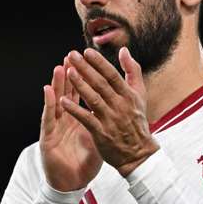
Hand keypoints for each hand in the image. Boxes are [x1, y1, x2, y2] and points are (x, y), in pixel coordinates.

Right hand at [41, 55, 102, 191]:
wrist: (71, 183)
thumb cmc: (83, 162)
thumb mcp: (99, 141)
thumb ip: (106, 124)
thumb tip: (119, 112)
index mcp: (79, 119)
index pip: (82, 95)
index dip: (86, 79)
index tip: (90, 62)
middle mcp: (66, 119)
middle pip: (68, 93)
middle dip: (70, 75)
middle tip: (72, 56)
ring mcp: (56, 126)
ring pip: (56, 101)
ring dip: (57, 83)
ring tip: (59, 66)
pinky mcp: (47, 136)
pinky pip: (48, 118)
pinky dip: (49, 104)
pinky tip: (49, 91)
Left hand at [60, 47, 159, 176]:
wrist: (139, 152)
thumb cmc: (136, 120)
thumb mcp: (140, 94)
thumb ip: (133, 71)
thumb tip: (124, 50)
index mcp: (129, 95)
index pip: (112, 75)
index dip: (99, 63)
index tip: (86, 52)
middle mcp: (120, 105)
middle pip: (101, 84)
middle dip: (85, 69)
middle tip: (72, 56)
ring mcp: (110, 119)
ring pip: (93, 99)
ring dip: (80, 85)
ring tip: (67, 73)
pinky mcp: (101, 133)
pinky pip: (86, 119)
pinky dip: (74, 110)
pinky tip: (62, 101)